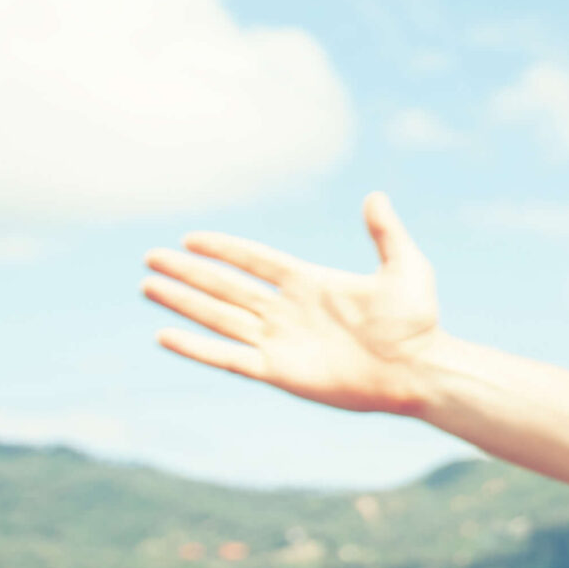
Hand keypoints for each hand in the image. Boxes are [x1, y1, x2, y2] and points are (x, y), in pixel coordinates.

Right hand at [143, 192, 442, 415]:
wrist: (420, 372)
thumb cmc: (418, 324)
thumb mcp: (405, 269)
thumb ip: (386, 233)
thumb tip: (376, 195)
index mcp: (310, 283)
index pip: (255, 260)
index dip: (224, 249)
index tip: (190, 237)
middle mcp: (288, 310)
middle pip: (226, 286)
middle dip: (189, 273)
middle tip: (151, 257)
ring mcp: (281, 341)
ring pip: (219, 318)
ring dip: (184, 303)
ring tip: (147, 286)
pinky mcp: (279, 372)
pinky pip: (228, 358)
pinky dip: (196, 348)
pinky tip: (165, 335)